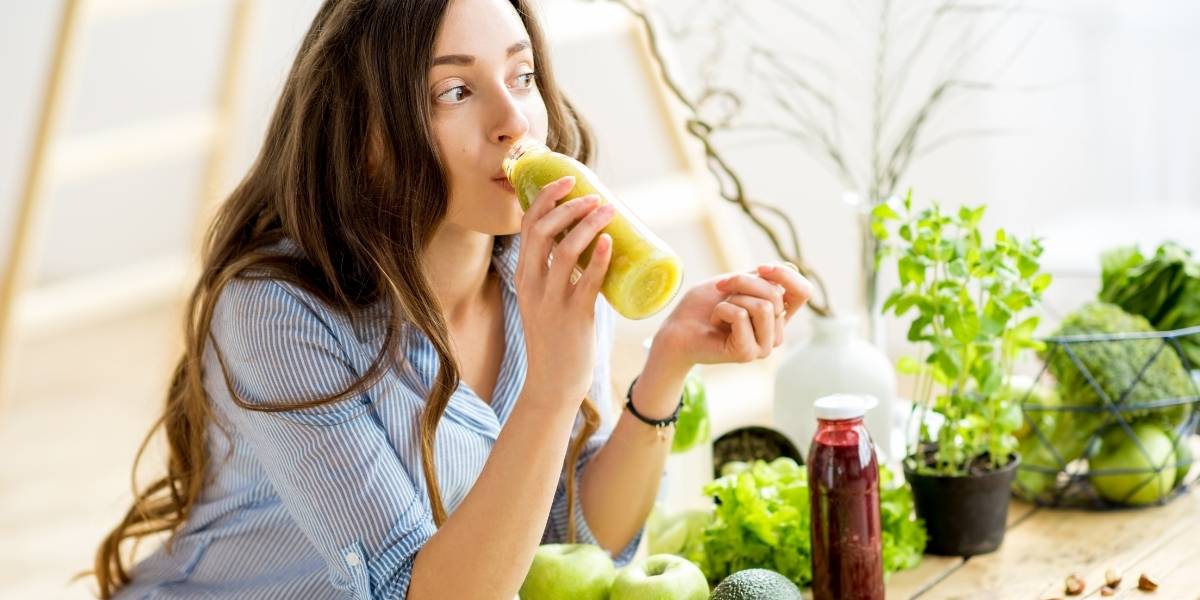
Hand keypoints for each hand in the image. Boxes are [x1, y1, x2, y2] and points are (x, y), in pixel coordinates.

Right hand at [514, 176, 614, 407]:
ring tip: (608, 210)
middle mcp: (532, 285)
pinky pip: (585, 282)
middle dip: (567, 206)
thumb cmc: (557, 339)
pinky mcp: (573, 317)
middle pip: (541, 232)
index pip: (528, 226)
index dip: (546, 198)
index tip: (567, 180)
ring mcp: (551, 301)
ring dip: (587, 225)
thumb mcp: (546, 300)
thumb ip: (562, 275)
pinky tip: (609, 243)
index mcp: (524, 276)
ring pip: (564, 251)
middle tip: (593, 195)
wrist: (553, 384)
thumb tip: (594, 244)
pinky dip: (597, 259)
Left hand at [650, 262, 812, 372]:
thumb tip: (791, 269)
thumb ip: (762, 279)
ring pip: (763, 305)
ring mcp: (763, 346)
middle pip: (775, 293)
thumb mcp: (734, 283)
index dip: (786, 275)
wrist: (676, 329)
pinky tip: (714, 323)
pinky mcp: (747, 353)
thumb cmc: (702, 306)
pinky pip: (742, 315)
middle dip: (742, 282)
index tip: (761, 268)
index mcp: (777, 315)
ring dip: (733, 299)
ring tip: (719, 311)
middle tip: (721, 290)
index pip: (803, 292)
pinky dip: (722, 310)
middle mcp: (775, 332)